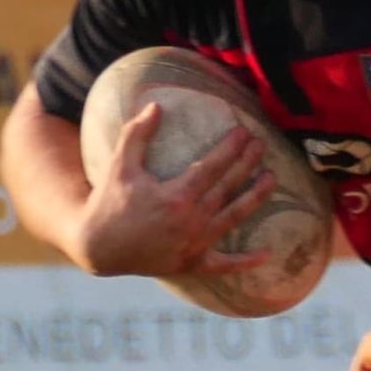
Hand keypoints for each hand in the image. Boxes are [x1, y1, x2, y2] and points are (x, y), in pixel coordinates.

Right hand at [75, 110, 272, 281]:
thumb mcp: (120, 166)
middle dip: (247, 163)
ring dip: (255, 198)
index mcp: (177, 196)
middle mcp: (192, 220)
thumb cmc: (109, 204)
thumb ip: (137, 135)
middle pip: (228, 187)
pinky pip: (224, 265)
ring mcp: (195, 244)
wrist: (98, 248)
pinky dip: (245, 262)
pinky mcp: (192, 263)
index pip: (212, 166)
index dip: (231, 148)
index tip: (244, 131)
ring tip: (272, 179)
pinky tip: (267, 255)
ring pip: (233, 217)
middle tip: (262, 144)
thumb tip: (155, 106)